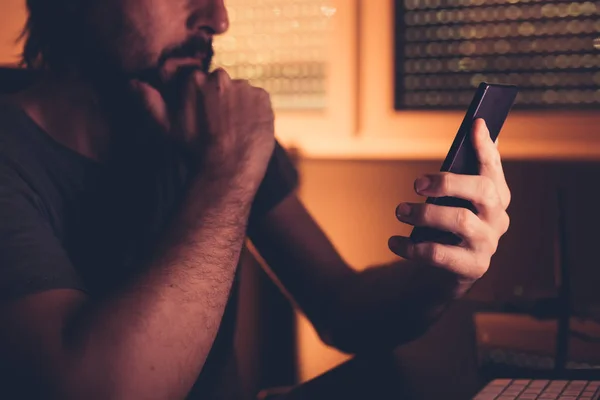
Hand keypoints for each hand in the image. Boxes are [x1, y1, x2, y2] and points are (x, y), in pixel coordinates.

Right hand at [130, 67, 274, 187]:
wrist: (227, 170)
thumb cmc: (194, 151)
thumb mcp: (167, 127)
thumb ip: (150, 102)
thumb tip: (132, 83)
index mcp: (196, 79)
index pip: (201, 83)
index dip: (203, 103)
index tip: (204, 121)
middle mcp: (220, 77)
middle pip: (222, 85)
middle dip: (221, 102)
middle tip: (220, 128)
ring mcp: (244, 86)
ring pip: (241, 93)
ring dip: (239, 107)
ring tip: (235, 132)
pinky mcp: (263, 97)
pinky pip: (259, 100)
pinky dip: (256, 112)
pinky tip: (248, 130)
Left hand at [389, 119, 510, 282]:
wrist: (444, 274)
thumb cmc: (446, 228)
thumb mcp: (452, 201)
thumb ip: (458, 175)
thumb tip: (471, 133)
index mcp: (496, 197)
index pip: (493, 168)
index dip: (485, 147)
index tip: (474, 125)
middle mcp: (498, 219)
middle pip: (482, 191)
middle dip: (447, 182)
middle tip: (415, 184)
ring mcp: (487, 244)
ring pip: (460, 220)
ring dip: (425, 213)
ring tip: (400, 210)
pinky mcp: (472, 268)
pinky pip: (440, 254)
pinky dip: (412, 247)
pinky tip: (394, 242)